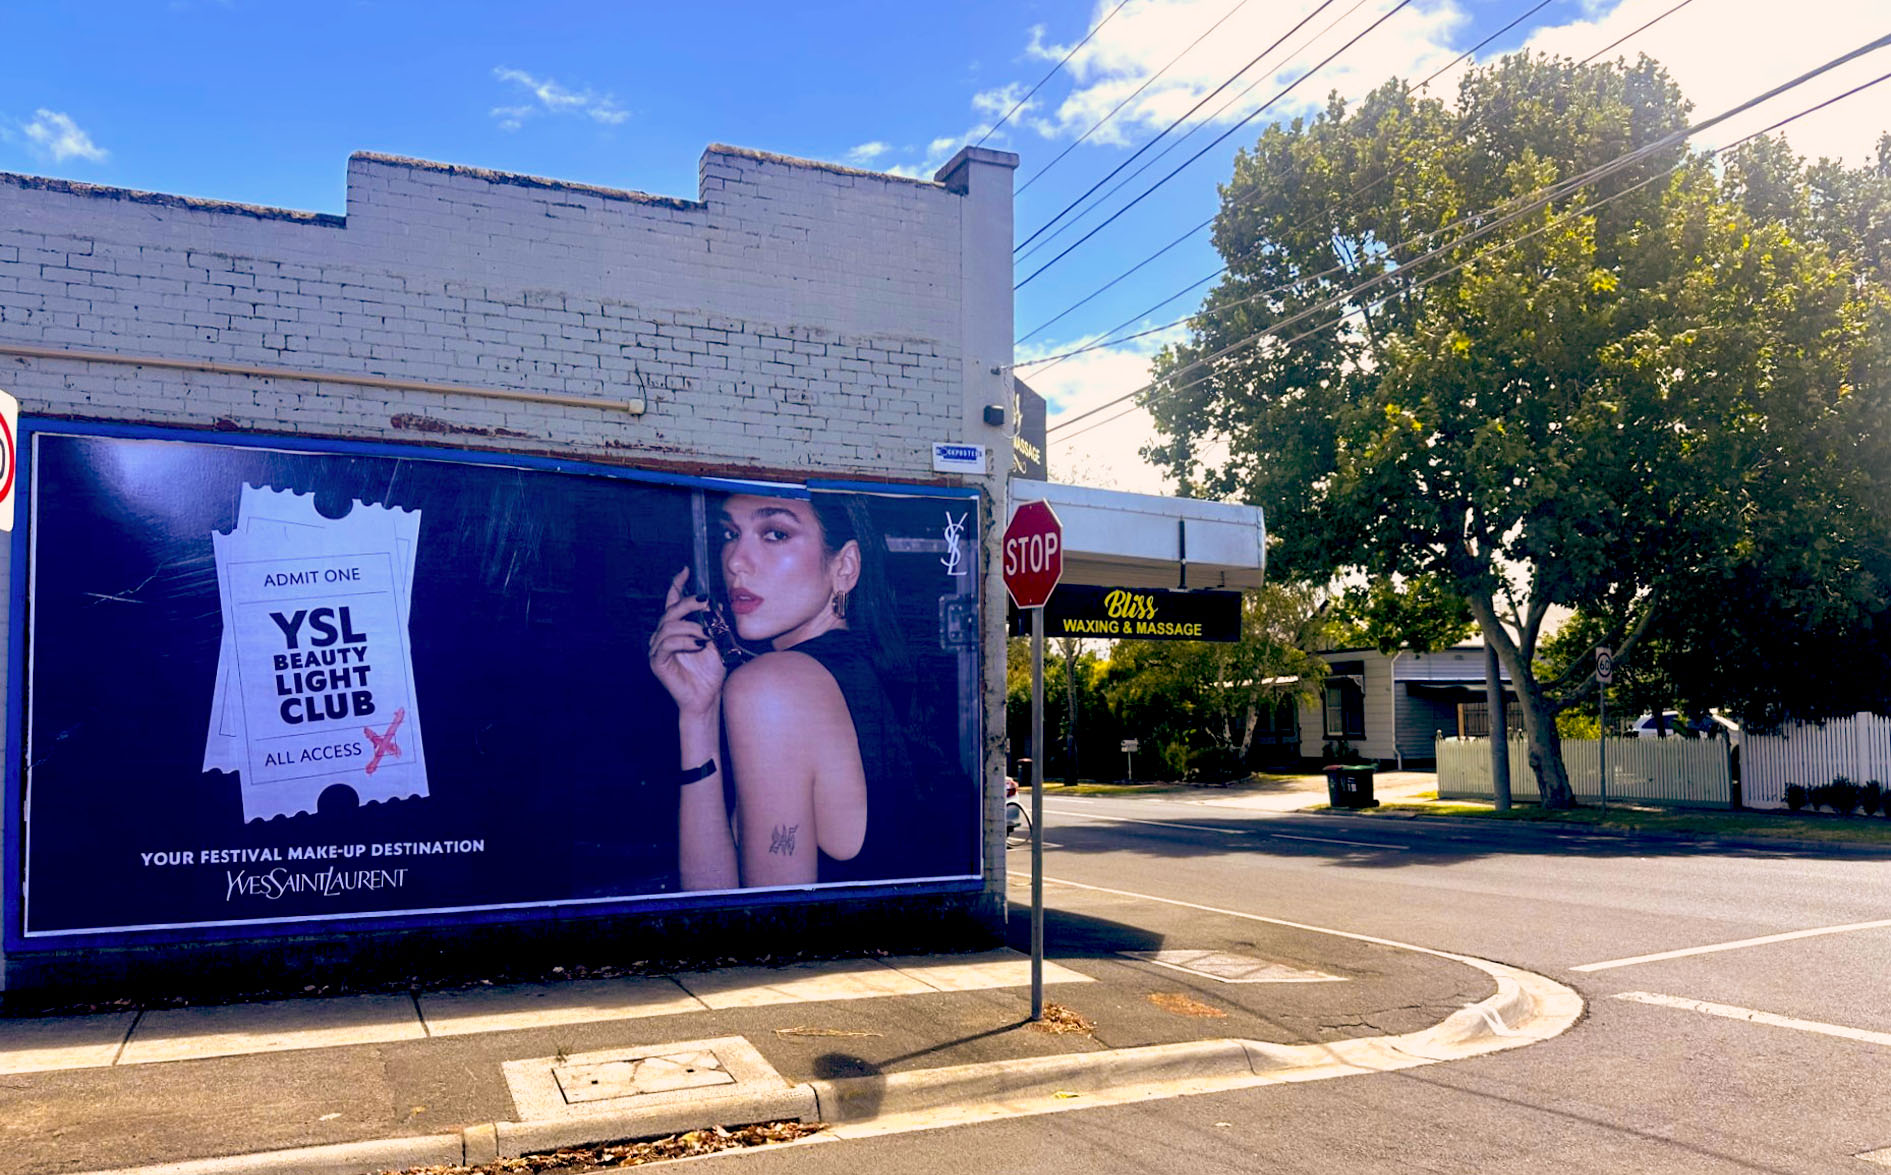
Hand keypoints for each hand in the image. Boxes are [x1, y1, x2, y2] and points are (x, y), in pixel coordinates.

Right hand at [648, 567, 725, 718]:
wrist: (707, 697)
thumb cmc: (711, 672)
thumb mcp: (718, 642)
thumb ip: (714, 624)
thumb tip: (715, 605)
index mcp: (677, 628)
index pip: (672, 602)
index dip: (677, 585)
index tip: (685, 571)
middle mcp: (663, 636)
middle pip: (671, 611)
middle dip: (688, 603)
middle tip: (706, 602)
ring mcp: (657, 649)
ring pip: (668, 627)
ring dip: (691, 627)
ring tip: (707, 635)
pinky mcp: (657, 662)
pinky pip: (667, 645)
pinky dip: (684, 641)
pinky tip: (699, 645)